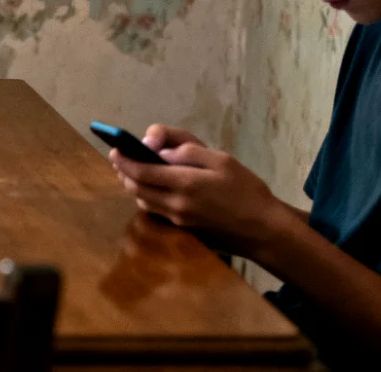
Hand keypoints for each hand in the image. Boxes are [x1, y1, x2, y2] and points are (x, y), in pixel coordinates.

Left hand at [108, 124, 293, 255]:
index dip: (124, 160)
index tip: (115, 149)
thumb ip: (188, 152)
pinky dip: (146, 198)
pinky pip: (156, 212)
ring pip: (143, 202)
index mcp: (185, 183)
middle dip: (124, 172)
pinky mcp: (184, 230)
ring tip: (132, 171)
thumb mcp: (222, 160)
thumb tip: (160, 152)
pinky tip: (152, 189)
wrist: (265, 230)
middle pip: (136, 188)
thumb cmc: (247, 191)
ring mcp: (179, 220)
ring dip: (133, 186)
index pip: (141, 171)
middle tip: (119, 159)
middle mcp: (176, 204)